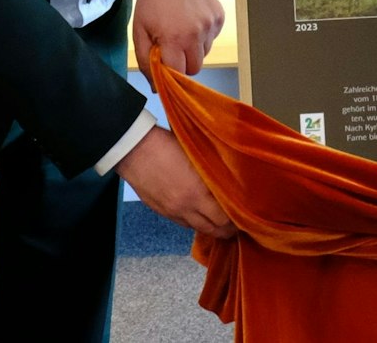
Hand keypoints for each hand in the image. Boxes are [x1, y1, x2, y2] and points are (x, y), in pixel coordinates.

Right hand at [116, 126, 233, 238]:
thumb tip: (227, 183)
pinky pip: (181, 223)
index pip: (223, 219)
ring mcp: (171, 212)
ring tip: (218, 221)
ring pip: (196, 228)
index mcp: (197, 193)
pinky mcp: (159, 210)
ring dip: (209, 227)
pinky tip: (197, 214)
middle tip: (235, 225)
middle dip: (226, 230)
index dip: (235, 221)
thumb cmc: (166, 144)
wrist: (133, 149)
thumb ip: (211, 172)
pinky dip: (193, 221)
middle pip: (212, 230)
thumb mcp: (196, 155)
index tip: (244, 217)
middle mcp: (185, 208)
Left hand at [132, 0, 222, 75]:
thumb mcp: (140, 31)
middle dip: (182, 63)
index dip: (170, 74)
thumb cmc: (153, 0)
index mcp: (174, 38)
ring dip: (193, 49)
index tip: (165, 67)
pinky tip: (191, 21)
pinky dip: (202, 36)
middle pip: (195, 68)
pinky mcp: (219, 18)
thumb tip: (156, 87)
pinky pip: (212, 39)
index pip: (179, 75)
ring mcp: (210, 25)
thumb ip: (146, 61)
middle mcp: (196, 33)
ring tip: (181, 30)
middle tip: (172, 47)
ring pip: (204, 54)